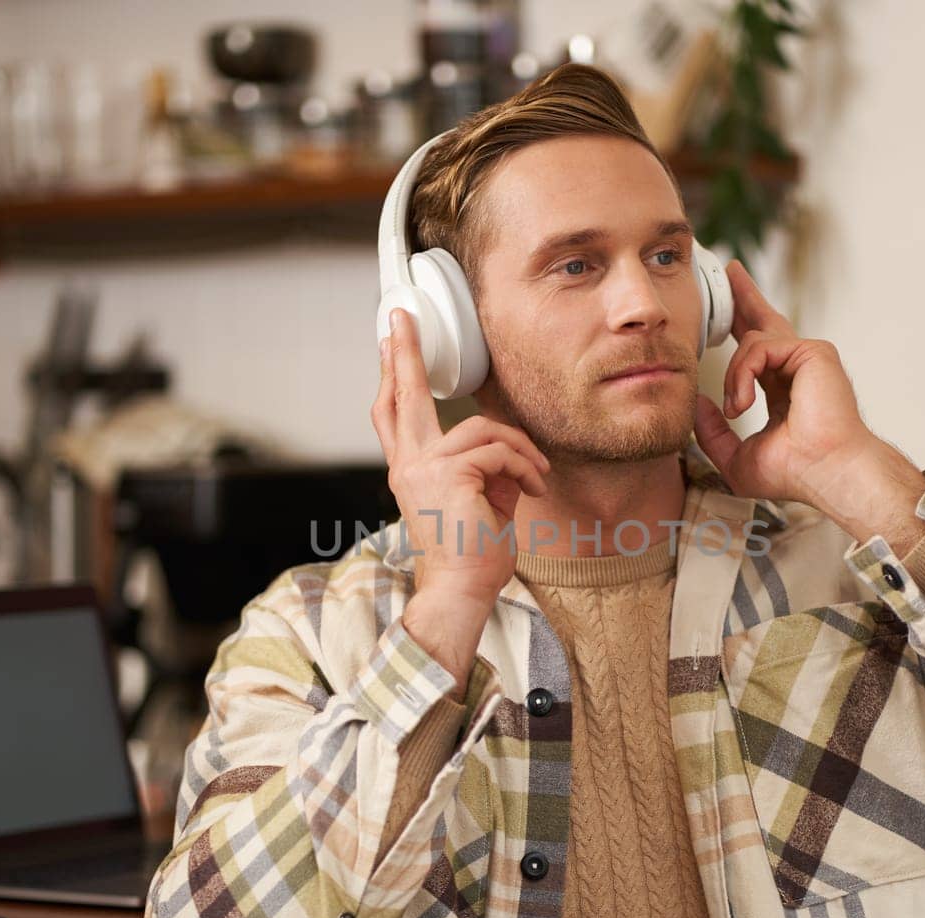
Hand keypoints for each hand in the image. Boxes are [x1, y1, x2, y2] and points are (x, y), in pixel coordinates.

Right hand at [372, 308, 549, 678]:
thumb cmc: (472, 555)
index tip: (389, 342)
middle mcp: (409, 465)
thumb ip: (483, 468)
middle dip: (405, 353)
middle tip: (401, 318)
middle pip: (402, 397)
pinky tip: (534, 489)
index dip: (393, 377)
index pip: (394, 415)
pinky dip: (524, 467)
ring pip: (481, 429)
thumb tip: (504, 449)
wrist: (462, 592)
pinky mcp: (449, 473)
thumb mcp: (480, 501)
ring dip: (519, 450)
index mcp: (411, 471)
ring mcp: (425, 468)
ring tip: (536, 477)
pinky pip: (498, 450)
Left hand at [690, 261, 924, 551]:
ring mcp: (807, 356)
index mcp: (783, 388)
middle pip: (764, 320)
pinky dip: (743, 374)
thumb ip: (713, 433)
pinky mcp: (813, 351)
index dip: (739, 330)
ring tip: (735, 408)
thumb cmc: (794, 473)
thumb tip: (697, 402)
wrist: (828, 473)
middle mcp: (797, 367)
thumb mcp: (737, 458)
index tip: (721, 318)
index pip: (757, 351)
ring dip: (733, 378)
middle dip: (744, 295)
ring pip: (750, 343)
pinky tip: (743, 402)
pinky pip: (759, 347)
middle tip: (730, 270)